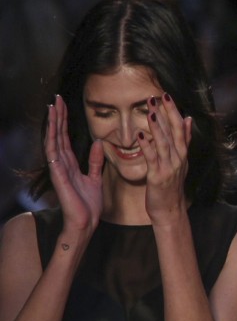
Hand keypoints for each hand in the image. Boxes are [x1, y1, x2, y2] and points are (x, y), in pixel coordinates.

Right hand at [45, 95, 103, 234]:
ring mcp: (58, 169)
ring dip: (53, 124)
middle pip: (57, 135)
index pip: (65, 137)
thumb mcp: (95, 177)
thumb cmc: (89, 204)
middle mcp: (61, 163)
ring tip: (53, 107)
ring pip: (53, 141)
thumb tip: (98, 142)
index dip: (64, 121)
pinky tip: (53, 130)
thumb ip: (95, 161)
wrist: (86, 222)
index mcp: (70, 163)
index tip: (64, 104)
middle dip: (57, 117)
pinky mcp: (58, 176)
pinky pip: (54, 156)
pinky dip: (53, 142)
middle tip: (56, 98)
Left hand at [139, 93, 191, 223]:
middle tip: (159, 97)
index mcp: (182, 153)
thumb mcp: (181, 161)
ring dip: (157, 126)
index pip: (180, 128)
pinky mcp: (157, 177)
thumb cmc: (172, 185)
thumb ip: (185, 140)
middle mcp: (178, 158)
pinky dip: (147, 146)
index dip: (173, 111)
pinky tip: (141, 135)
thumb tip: (188, 119)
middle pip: (174, 133)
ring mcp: (169, 168)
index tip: (166, 96)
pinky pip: (152, 159)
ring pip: (164, 143)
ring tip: (150, 111)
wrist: (170, 209)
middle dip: (166, 114)